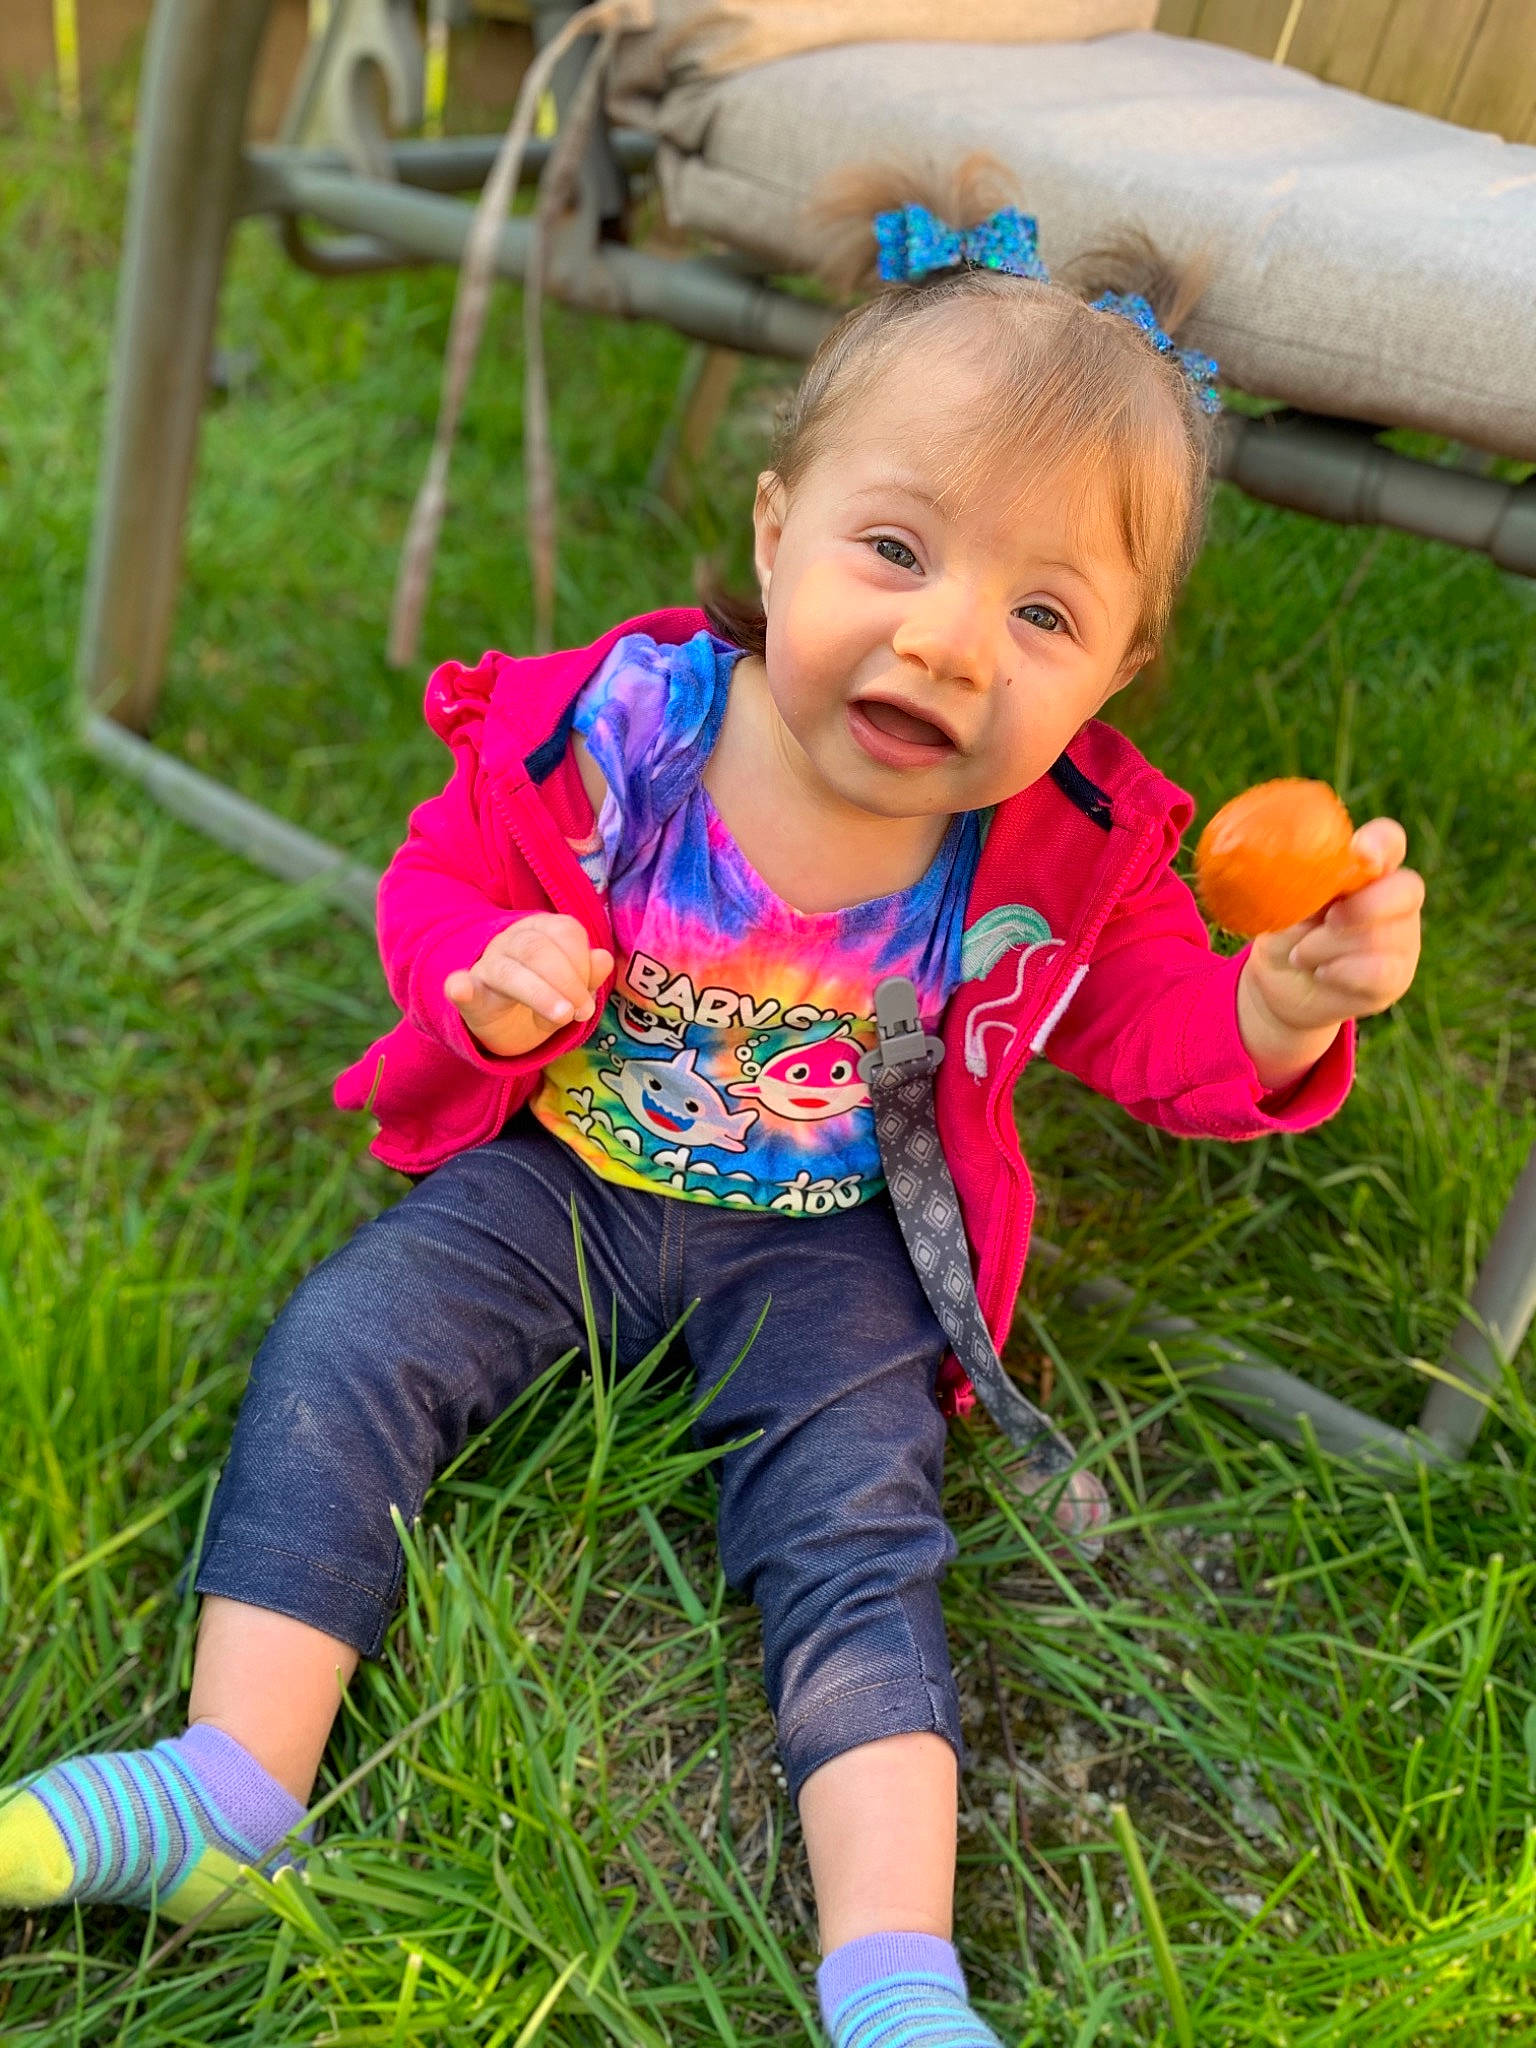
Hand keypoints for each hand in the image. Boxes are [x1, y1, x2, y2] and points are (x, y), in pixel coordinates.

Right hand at [444, 914, 613, 1058]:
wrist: (505, 1025)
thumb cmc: (544, 996)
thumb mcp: (572, 989)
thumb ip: (588, 975)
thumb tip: (603, 958)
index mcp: (541, 930)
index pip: (565, 931)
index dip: (582, 962)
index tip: (588, 999)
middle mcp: (511, 941)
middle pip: (537, 948)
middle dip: (567, 980)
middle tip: (582, 1012)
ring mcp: (486, 966)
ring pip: (508, 970)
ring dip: (539, 993)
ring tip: (561, 1016)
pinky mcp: (469, 995)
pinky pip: (461, 987)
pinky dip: (460, 988)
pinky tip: (460, 989)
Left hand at [1237, 818, 1423, 1090]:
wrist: (1280, 984)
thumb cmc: (1287, 930)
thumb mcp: (1284, 903)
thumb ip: (1299, 883)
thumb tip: (1286, 867)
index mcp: (1368, 869)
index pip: (1389, 841)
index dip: (1380, 843)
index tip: (1360, 853)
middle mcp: (1394, 898)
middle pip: (1407, 888)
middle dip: (1366, 905)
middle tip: (1330, 918)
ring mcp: (1401, 938)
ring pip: (1380, 936)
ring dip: (1327, 947)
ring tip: (1300, 954)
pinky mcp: (1395, 976)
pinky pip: (1379, 971)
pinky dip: (1340, 972)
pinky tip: (1321, 973)